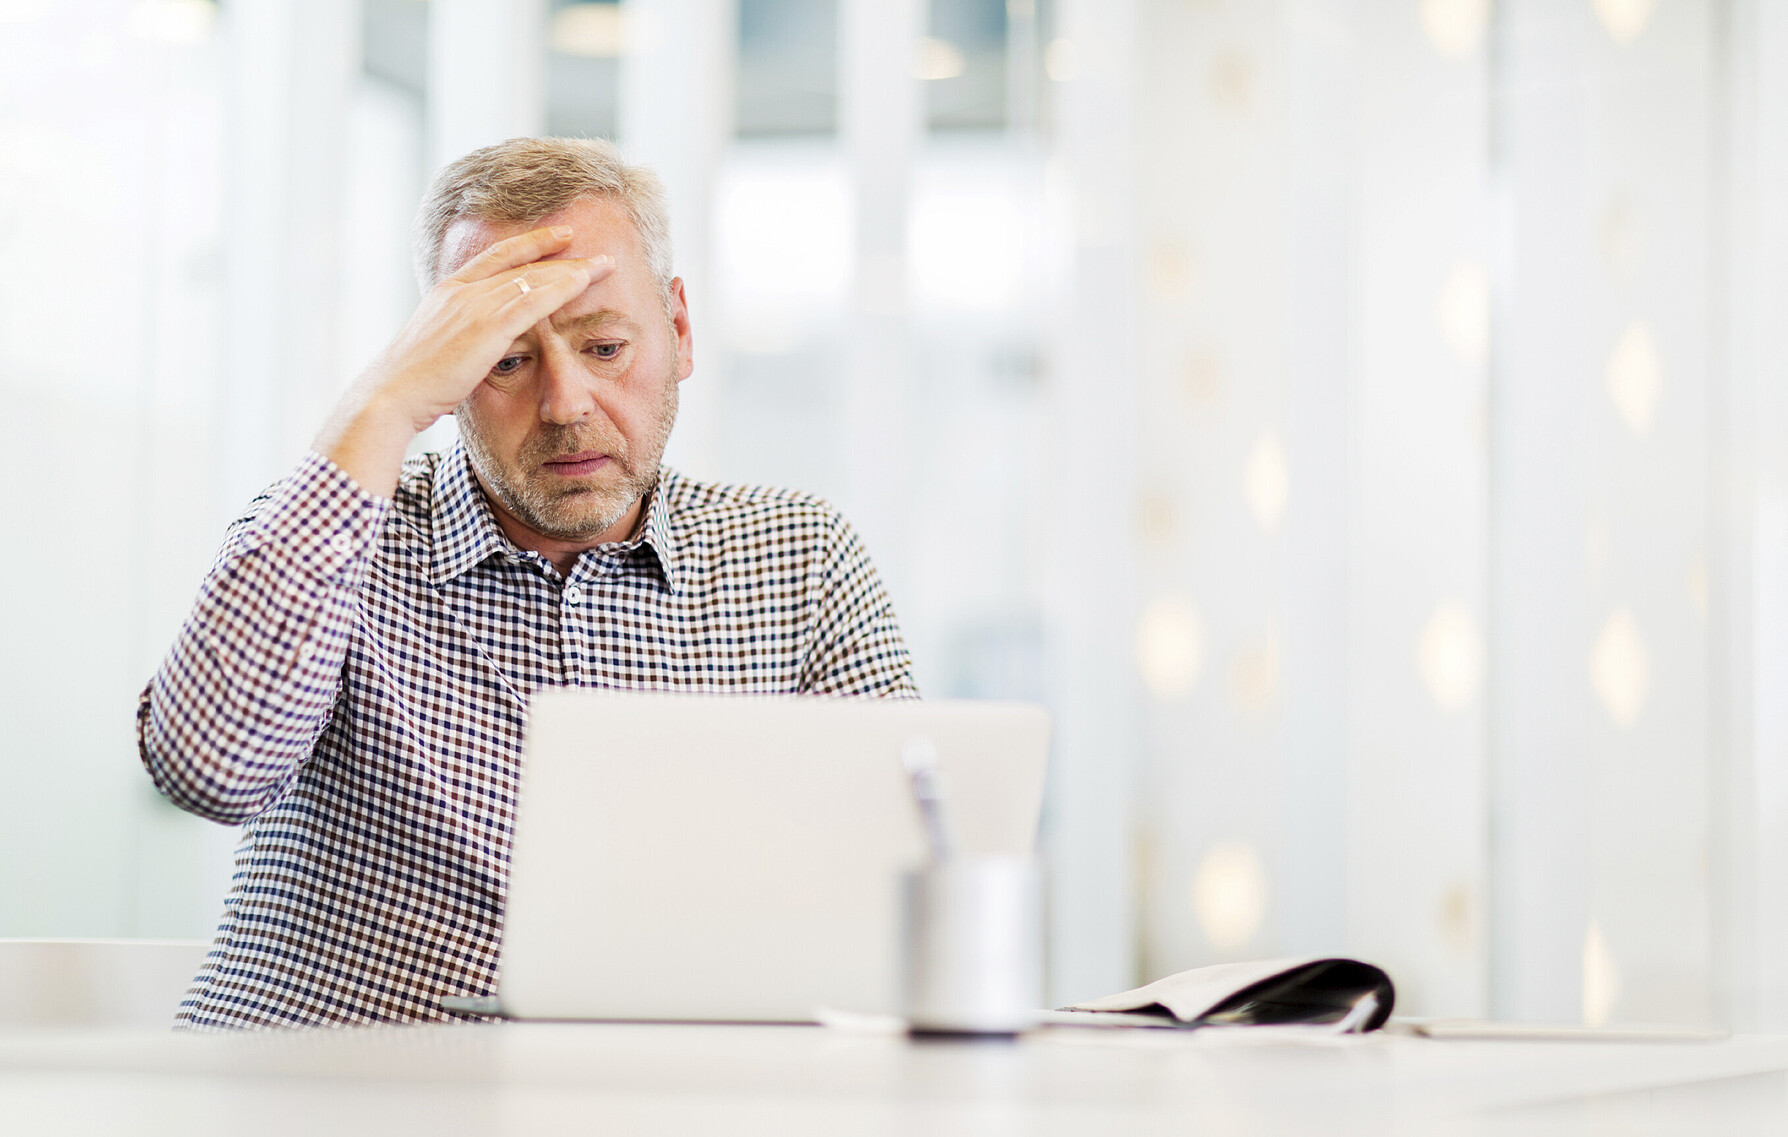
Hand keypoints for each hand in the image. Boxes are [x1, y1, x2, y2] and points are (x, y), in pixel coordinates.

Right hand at [313, 226, 616, 496]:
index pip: (496, 257)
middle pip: (521, 263)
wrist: (391, 395)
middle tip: (591, 249)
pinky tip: (584, 283)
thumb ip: (459, 339)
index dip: (529, 244)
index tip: (558, 237)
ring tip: (603, 264)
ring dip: (571, 271)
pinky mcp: (487, 328)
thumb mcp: (437, 350)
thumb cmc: (411, 384)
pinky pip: (533, 301)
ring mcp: (474, 306)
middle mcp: (461, 291)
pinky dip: (561, 288)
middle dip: (559, 254)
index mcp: (447, 292)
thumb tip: (469, 349)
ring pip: (533, 278)